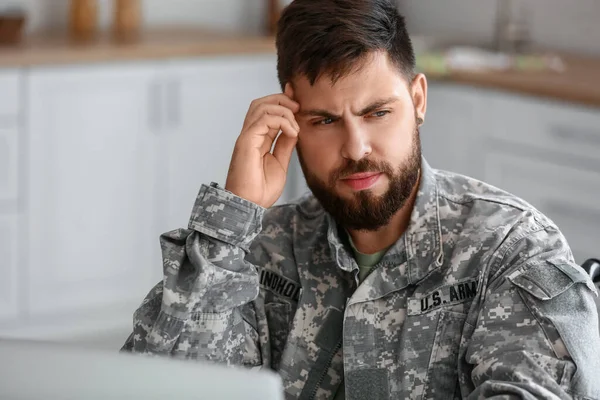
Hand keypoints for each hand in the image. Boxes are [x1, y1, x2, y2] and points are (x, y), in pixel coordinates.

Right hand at [225, 84, 299, 207]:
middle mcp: (250, 135)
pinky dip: (281, 121)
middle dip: (282, 100)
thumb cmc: (260, 190)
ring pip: (261, 106)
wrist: (249, 205)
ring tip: (295, 124)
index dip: (282, 102)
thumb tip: (293, 130)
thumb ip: (285, 145)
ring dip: (283, 110)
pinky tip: (292, 132)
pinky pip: (263, 120)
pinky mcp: (246, 141)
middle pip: (261, 103)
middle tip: (298, 108)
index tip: (298, 102)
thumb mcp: (280, 163)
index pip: (267, 112)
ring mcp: (247, 137)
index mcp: (257, 139)